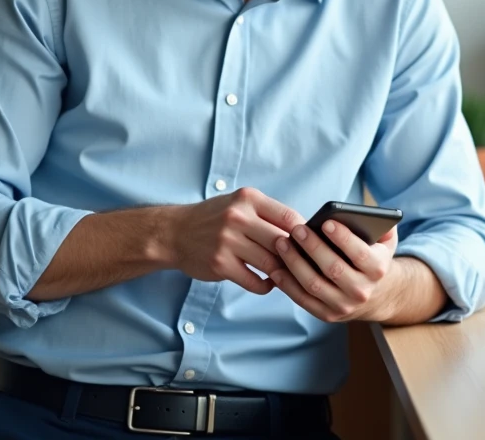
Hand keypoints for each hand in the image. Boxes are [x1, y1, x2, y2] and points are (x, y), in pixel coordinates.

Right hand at [165, 187, 304, 294]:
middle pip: (282, 242)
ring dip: (282, 273)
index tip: (310, 243)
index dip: (304, 233)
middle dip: (295, 256)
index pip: (289, 216)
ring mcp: (228, 241)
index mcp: (248, 199)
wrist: (174, 232)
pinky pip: (254, 281)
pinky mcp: (220, 264)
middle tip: (303, 264)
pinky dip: (265, 285)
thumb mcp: (239, 203)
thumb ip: (267, 213)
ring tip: (286, 275)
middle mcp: (238, 217)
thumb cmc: (214, 217)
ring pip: (270, 263)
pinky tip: (267, 283)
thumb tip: (303, 231)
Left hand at [270, 219, 398, 322]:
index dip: (343, 238)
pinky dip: (287, 284)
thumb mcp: (385, 243)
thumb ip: (382, 226)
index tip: (325, 222)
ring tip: (281, 243)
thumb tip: (366, 213)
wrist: (375, 296)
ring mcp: (343, 305)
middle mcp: (362, 291)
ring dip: (294, 263)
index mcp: (378, 269)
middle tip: (297, 229)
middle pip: (333, 269)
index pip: (360, 254)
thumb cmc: (373, 259)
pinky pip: (303, 299)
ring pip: (314, 285)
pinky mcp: (327, 315)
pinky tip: (276, 267)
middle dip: (313, 247)